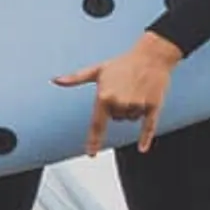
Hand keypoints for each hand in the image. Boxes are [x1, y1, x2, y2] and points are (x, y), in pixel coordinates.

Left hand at [54, 33, 181, 155]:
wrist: (151, 56)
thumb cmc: (122, 63)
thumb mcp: (96, 70)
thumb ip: (75, 78)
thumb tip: (55, 80)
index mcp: (104, 96)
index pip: (97, 124)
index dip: (94, 141)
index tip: (91, 153)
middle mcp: (120, 102)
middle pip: (117, 119)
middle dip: (119, 108)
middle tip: (124, 90)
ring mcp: (137, 105)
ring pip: (131, 119)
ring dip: (132, 109)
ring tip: (135, 90)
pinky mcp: (153, 106)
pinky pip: (148, 127)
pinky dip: (145, 138)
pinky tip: (142, 148)